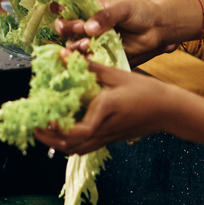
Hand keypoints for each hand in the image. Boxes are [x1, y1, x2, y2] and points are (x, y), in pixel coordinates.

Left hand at [34, 57, 177, 154]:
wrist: (168, 110)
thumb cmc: (145, 90)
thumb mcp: (116, 74)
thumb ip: (89, 67)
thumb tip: (64, 55)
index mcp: (105, 111)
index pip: (78, 130)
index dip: (58, 128)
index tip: (45, 118)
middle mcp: (104, 129)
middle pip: (72, 146)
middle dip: (50, 139)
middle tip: (35, 126)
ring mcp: (107, 137)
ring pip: (77, 149)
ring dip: (59, 143)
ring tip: (46, 128)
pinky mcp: (111, 139)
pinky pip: (86, 147)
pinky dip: (72, 143)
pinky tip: (66, 130)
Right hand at [54, 0, 172, 64]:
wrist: (157, 29)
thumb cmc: (141, 12)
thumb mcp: (123, 8)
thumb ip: (106, 15)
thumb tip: (88, 27)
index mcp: (89, 6)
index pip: (66, 5)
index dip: (58, 8)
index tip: (60, 10)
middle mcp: (87, 22)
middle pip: (64, 27)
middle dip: (67, 27)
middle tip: (79, 27)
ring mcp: (92, 39)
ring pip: (72, 44)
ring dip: (75, 44)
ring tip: (88, 43)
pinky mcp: (99, 54)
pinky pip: (86, 58)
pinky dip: (84, 57)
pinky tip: (91, 54)